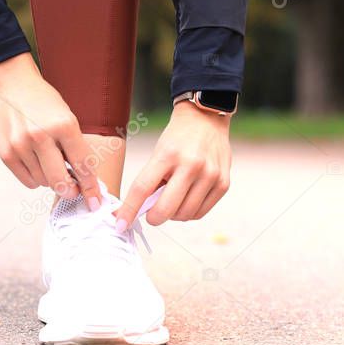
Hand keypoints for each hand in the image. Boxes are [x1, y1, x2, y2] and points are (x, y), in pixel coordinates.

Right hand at [0, 53, 100, 207]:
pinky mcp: (6, 154)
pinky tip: (35, 161)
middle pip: (61, 182)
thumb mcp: (67, 117)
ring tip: (48, 161)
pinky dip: (35, 177)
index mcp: (64, 124)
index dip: (91, 187)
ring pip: (44, 182)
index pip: (83, 165)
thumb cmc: (44, 102)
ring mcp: (21, 146)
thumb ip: (74, 147)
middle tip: (73, 191)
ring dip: (50, 179)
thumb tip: (83, 182)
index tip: (95, 202)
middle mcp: (41, 136)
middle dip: (70, 191)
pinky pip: (28, 181)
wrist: (10, 85)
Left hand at [115, 102, 231, 226]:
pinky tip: (186, 200)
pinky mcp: (223, 183)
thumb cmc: (177, 139)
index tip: (120, 225)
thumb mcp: (158, 153)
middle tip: (151, 215)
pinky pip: (200, 213)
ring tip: (172, 201)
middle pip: (165, 209)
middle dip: (153, 218)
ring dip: (172, 215)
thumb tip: (138, 211)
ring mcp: (210, 175)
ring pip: (183, 215)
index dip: (129, 210)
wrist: (206, 119)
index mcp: (168, 154)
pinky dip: (188, 213)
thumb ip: (150, 182)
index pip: (142, 188)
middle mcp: (191, 164)